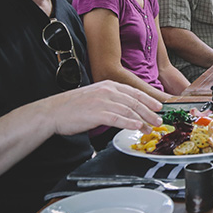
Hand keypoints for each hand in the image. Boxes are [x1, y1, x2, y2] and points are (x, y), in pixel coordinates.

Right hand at [42, 81, 162, 135]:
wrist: (53, 111)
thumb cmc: (73, 106)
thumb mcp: (95, 95)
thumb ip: (111, 99)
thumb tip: (127, 108)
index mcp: (109, 85)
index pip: (134, 92)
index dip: (148, 100)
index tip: (158, 106)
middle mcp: (108, 91)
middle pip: (135, 101)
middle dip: (150, 111)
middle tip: (159, 120)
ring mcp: (103, 102)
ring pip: (130, 110)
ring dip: (143, 120)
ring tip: (151, 127)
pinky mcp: (97, 113)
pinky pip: (118, 119)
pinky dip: (130, 123)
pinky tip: (137, 127)